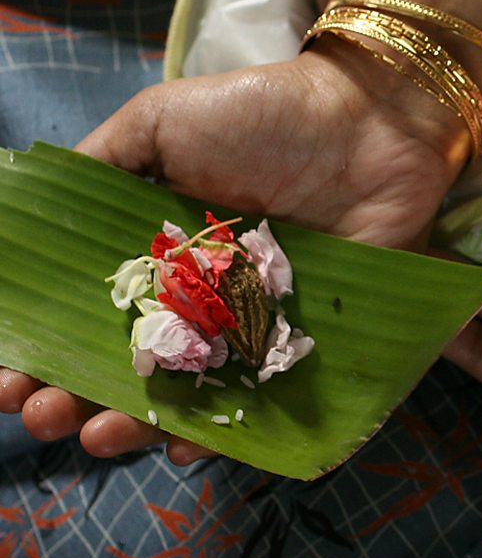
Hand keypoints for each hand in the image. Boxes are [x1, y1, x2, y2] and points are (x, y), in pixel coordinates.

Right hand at [0, 38, 467, 460]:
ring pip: (186, 389)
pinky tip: (182, 444)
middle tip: (42, 415)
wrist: (369, 124)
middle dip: (75, 394)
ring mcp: (251, 322)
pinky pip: (260, 397)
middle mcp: (199, 293)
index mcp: (158, 248)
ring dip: (136, 422)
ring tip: (97, 434)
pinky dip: (223, 429)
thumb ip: (98, 169)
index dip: (42, 343)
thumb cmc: (263, 113)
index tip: (5, 377)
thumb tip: (28, 217)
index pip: (89, 308)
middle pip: (129, 359)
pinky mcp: (305, 339)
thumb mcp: (160, 122)